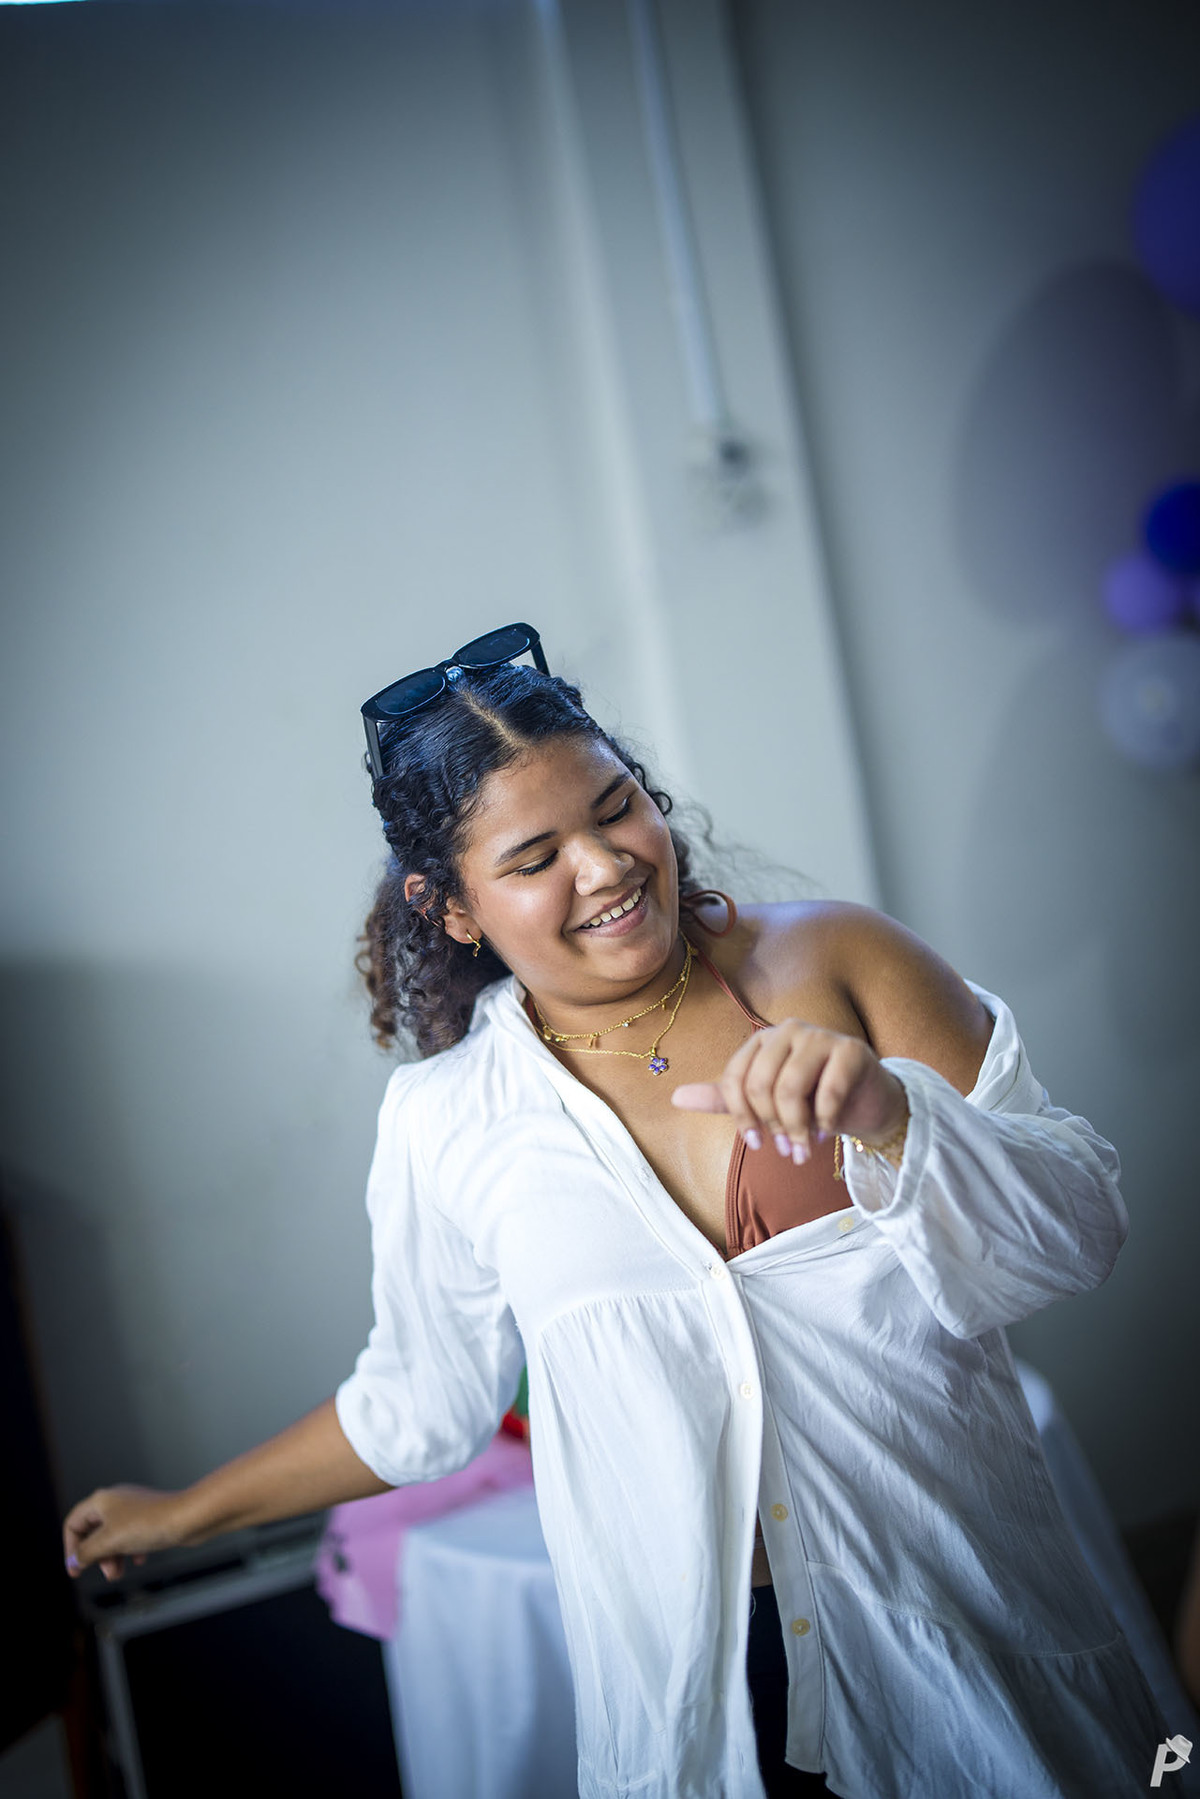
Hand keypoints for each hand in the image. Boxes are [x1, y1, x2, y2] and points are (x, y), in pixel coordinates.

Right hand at [63, 1484, 187, 1581]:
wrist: (187, 1518)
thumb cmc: (148, 1524)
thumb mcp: (109, 1542)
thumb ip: (87, 1552)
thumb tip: (74, 1560)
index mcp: (102, 1500)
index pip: (74, 1523)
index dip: (70, 1548)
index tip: (75, 1570)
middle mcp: (116, 1501)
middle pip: (93, 1532)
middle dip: (96, 1555)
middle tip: (107, 1572)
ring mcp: (134, 1508)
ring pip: (113, 1536)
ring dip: (112, 1557)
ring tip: (118, 1574)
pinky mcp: (150, 1517)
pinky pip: (132, 1537)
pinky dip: (131, 1551)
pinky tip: (140, 1560)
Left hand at [671, 1019, 908, 1161]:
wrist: (866, 1103)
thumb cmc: (812, 1101)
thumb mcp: (765, 1103)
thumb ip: (725, 1099)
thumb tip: (676, 1097)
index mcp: (763, 1040)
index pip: (735, 1077)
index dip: (741, 1116)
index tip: (756, 1144)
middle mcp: (789, 1030)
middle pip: (761, 1084)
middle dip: (772, 1125)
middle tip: (787, 1150)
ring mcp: (821, 1036)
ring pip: (792, 1088)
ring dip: (798, 1128)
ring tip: (805, 1148)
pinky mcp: (852, 1050)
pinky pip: (829, 1090)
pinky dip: (826, 1119)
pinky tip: (829, 1130)